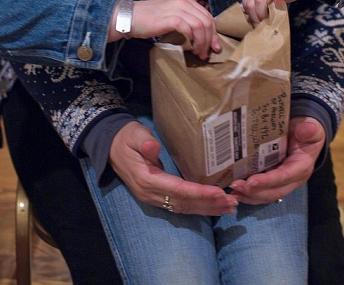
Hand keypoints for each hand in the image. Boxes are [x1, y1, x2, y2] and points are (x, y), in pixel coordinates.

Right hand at [109, 121, 237, 215]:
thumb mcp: (134, 135)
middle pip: (184, 204)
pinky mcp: (157, 196)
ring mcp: (153, 198)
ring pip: (184, 208)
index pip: (178, 190)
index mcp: (146, 179)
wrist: (111, 145)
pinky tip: (213, 207)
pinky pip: (180, 206)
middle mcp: (151, 194)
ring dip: (207, 209)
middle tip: (232, 202)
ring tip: (229, 207)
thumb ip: (144, 142)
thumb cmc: (126, 137)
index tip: (219, 193)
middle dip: (209, 204)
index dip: (199, 193)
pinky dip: (198, 208)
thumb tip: (152, 147)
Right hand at [110, 0, 220, 58]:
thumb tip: (201, 36)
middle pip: (207, 21)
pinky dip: (193, 40)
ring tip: (199, 53)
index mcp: (187, 0)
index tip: (214, 47)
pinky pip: (189, 29)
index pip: (208, 16)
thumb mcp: (171, 15)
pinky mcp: (171, 18)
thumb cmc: (150, 19)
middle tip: (207, 53)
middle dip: (210, 39)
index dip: (213, 33)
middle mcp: (184, 2)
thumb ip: (186, 20)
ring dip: (203, 42)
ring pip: (201, 25)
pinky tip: (190, 48)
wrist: (130, 17)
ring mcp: (177, 9)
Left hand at [229, 117, 325, 204]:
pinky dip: (249, 194)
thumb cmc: (307, 130)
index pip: (284, 176)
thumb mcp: (311, 128)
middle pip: (274, 192)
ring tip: (233, 193)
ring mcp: (283, 182)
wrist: (305, 132)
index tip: (251, 181)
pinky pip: (262, 191)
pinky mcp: (274, 180)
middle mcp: (293, 179)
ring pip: (267, 195)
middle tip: (235, 186)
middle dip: (254, 192)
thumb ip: (309, 130)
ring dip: (250, 196)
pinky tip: (236, 192)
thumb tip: (309, 128)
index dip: (268, 181)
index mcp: (302, 167)